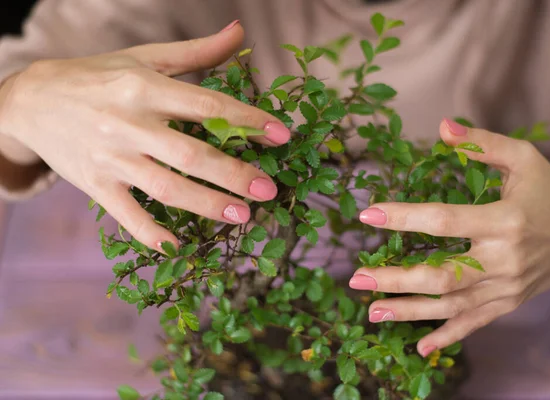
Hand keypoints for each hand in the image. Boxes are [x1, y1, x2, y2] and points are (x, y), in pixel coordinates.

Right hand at [0, 21, 289, 250]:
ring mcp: (111, 158)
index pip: (206, 105)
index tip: (282, 135)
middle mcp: (129, 123)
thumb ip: (197, 52)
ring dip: (206, 204)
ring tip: (242, 216)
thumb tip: (240, 31)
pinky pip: (127, 216)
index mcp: (145, 88)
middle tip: (269, 190)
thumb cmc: (98, 76)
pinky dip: (152, 234)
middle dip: (234, 174)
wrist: (31, 100)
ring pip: (165, 187)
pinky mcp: (95, 185)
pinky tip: (180, 248)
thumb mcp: (145, 57)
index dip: (247, 120)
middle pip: (190, 154)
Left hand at [350, 118, 549, 356]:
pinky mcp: (509, 303)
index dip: (405, 218)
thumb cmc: (549, 190)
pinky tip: (419, 347)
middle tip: (356, 279)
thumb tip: (441, 126)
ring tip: (371, 311)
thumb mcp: (522, 159)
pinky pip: (474, 323)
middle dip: (396, 279)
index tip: (369, 215)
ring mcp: (507, 288)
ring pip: (452, 306)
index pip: (445, 221)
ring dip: (409, 310)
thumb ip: (482, 143)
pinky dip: (447, 336)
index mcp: (504, 221)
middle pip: (443, 276)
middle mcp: (504, 260)